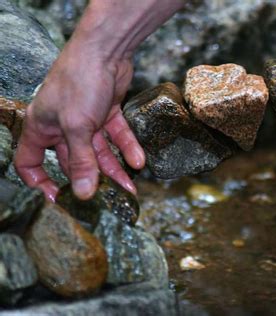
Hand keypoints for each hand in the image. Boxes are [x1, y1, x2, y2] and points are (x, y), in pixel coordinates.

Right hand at [15, 44, 143, 200]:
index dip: (40, 181)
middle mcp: (61, 125)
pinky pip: (116, 135)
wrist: (106, 50)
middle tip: (109, 198)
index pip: (29, 162)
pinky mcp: (106, 111)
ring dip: (114, 168)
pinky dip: (127, 147)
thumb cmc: (79, 82)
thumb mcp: (76, 127)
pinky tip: (138, 161)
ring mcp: (85, 118)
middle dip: (92, 179)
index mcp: (40, 128)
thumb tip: (83, 194)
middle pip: (73, 160)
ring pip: (99, 150)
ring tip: (130, 187)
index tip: (57, 198)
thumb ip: (80, 161)